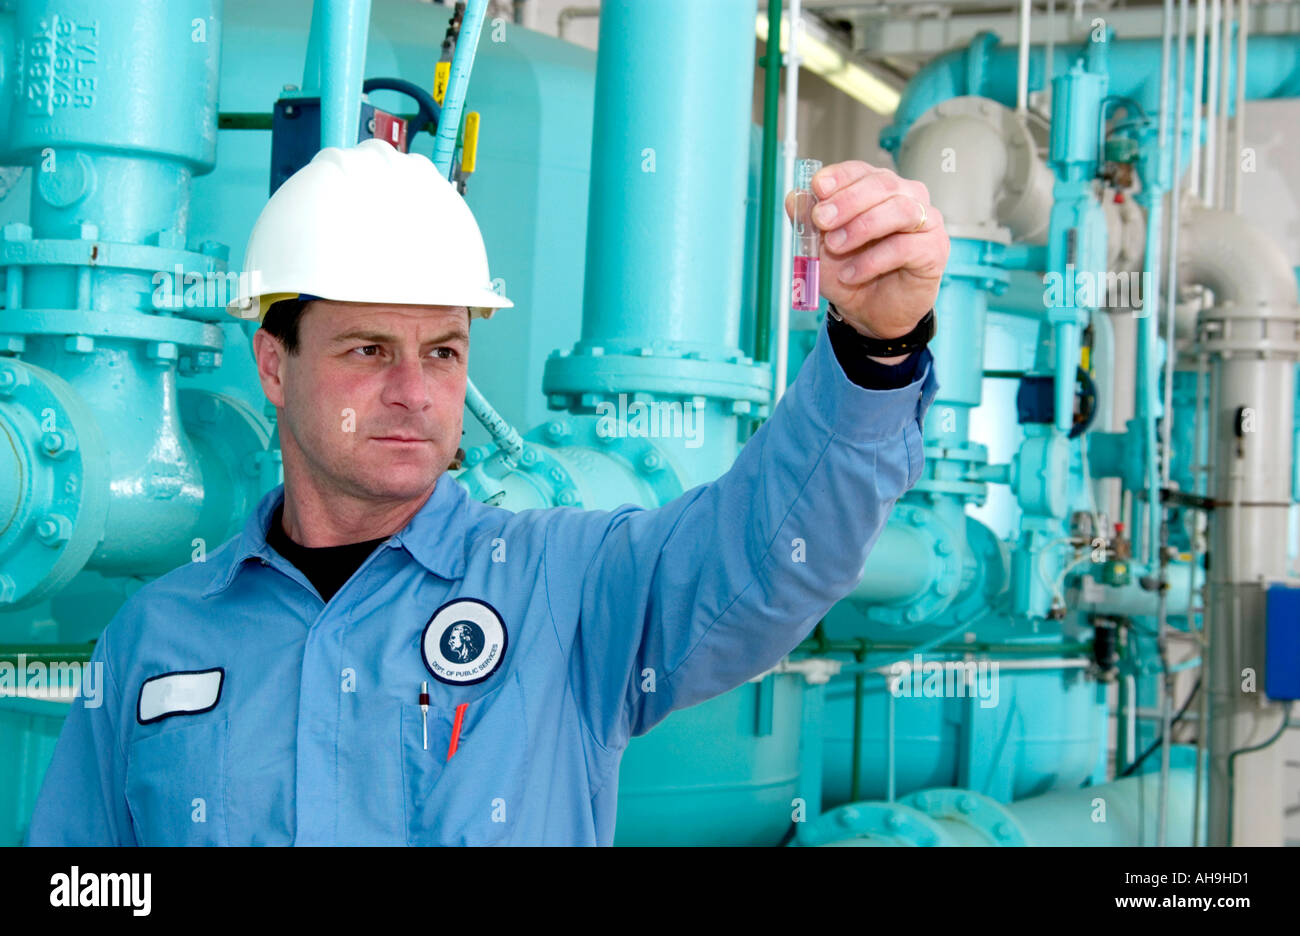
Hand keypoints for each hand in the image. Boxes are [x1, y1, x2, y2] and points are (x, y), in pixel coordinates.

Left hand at [785, 160, 947, 340]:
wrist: (870, 314)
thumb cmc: (849, 273)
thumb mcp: (818, 249)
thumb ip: (807, 223)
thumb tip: (794, 197)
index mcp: (876, 189)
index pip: (861, 170)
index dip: (839, 176)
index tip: (817, 188)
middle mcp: (905, 197)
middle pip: (882, 183)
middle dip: (847, 201)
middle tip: (821, 220)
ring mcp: (924, 221)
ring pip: (899, 209)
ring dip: (861, 226)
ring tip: (835, 246)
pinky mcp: (934, 249)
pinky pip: (906, 246)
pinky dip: (873, 260)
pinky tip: (852, 273)